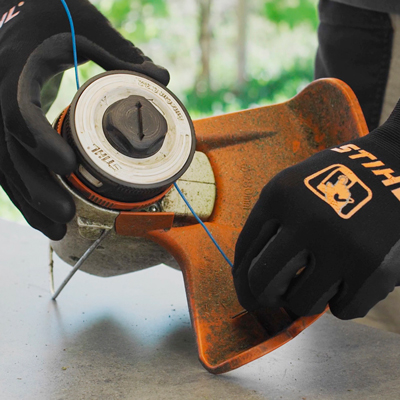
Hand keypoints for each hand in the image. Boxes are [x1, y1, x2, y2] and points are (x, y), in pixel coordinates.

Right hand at [0, 0, 168, 238]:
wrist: (10, 10)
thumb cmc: (49, 13)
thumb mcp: (83, 25)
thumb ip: (120, 53)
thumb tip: (163, 80)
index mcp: (15, 67)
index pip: (17, 108)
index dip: (38, 138)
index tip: (67, 165)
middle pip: (8, 151)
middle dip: (36, 187)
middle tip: (68, 215)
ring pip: (3, 166)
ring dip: (29, 202)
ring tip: (58, 232)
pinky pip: (4, 166)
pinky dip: (22, 194)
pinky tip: (41, 218)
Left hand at [233, 107, 399, 319]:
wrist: (397, 165)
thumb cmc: (337, 180)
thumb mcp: (293, 185)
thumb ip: (269, 223)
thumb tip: (246, 275)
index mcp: (279, 196)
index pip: (244, 251)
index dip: (240, 278)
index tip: (246, 290)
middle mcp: (306, 219)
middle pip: (263, 282)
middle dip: (261, 297)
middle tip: (268, 300)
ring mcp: (341, 244)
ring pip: (301, 303)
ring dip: (304, 298)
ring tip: (315, 282)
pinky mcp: (374, 267)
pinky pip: (342, 310)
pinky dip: (342, 302)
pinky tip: (347, 282)